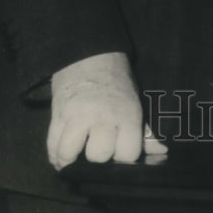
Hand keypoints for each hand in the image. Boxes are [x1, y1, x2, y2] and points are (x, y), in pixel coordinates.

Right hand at [47, 52, 166, 169]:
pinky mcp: (58, 113)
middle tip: (98, 150)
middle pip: (98, 156)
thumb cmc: (116, 79)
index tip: (120, 154)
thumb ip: (144, 130)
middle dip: (98, 158)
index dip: (124, 158)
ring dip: (72, 159)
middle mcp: (102, 116)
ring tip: (76, 157)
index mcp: (127, 114)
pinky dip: (56, 156)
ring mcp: (77, 115)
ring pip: (69, 154)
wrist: (90, 52)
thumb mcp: (134, 101)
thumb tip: (160, 152)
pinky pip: (52, 144)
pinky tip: (61, 157)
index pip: (127, 153)